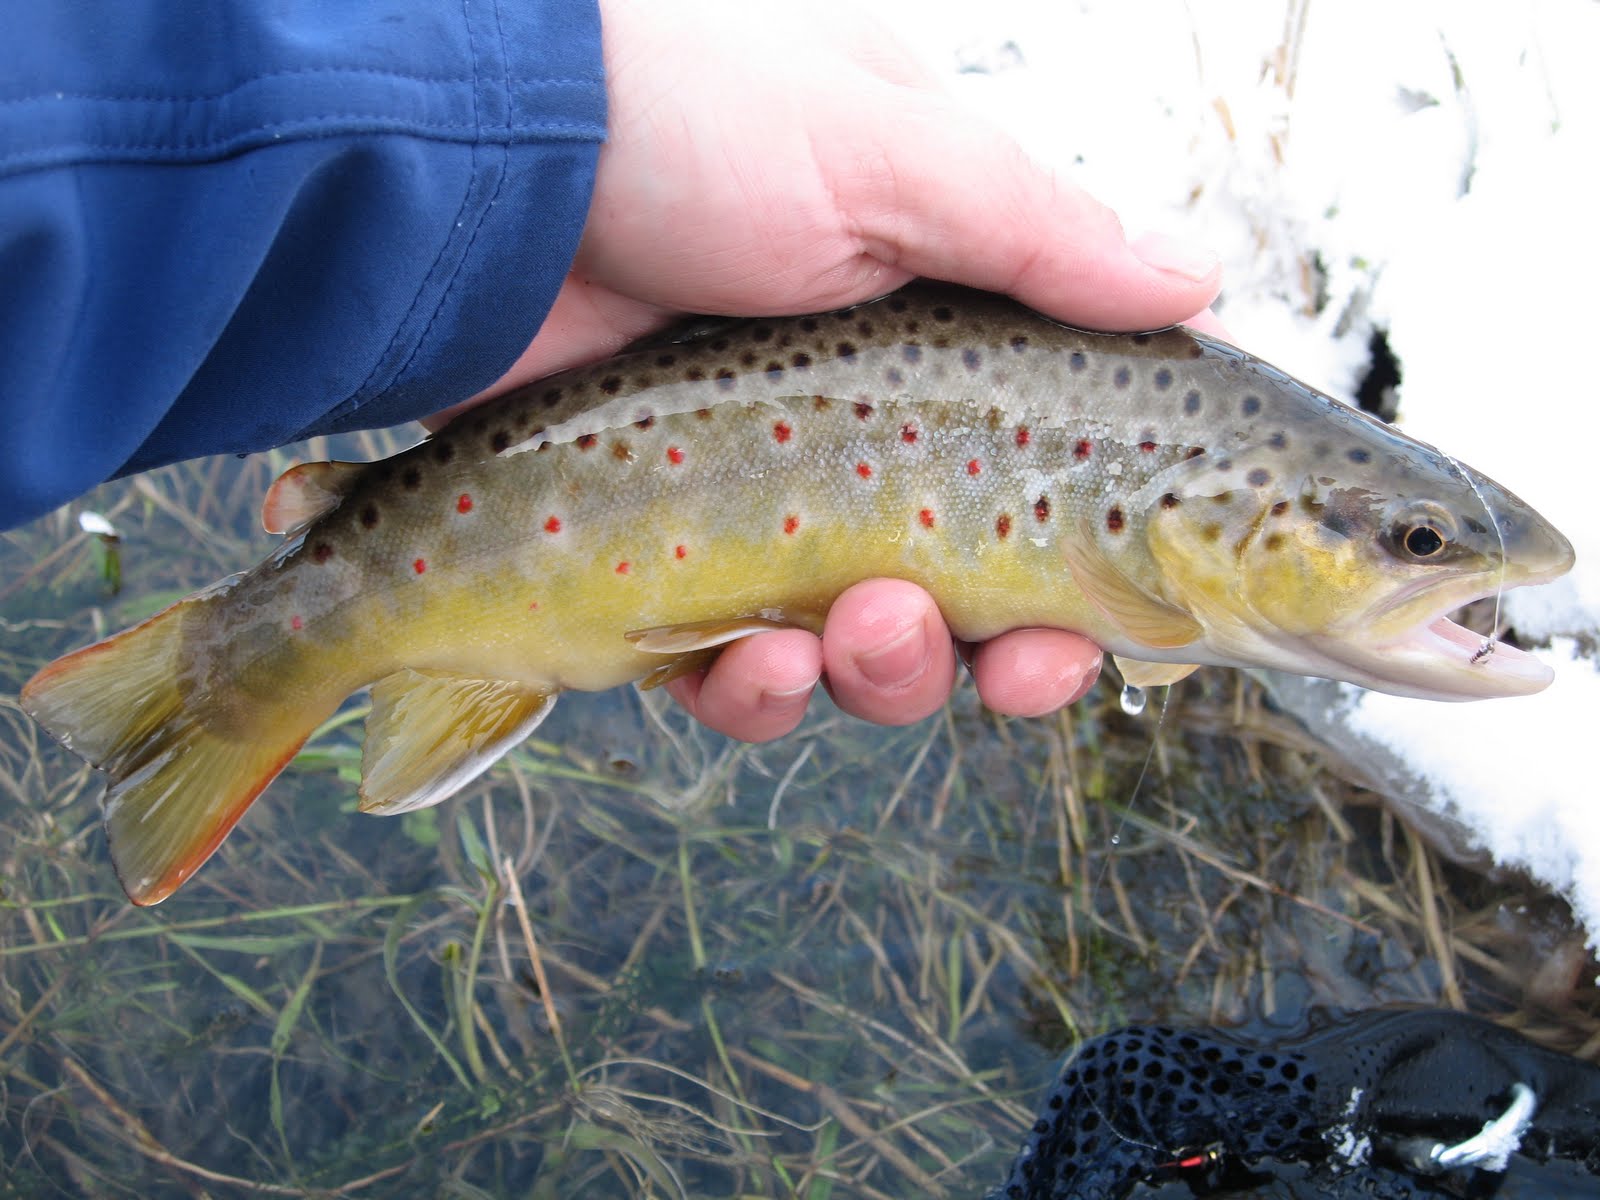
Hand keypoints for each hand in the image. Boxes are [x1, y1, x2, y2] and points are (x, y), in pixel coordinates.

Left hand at [447, 0, 1225, 739]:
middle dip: (996, 654)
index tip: (1117, 634)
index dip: (1095, 576)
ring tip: (854, 630)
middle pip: (967, 599)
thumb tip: (1196, 281)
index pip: (1050, 482)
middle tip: (1006, 659)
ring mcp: (756, 502)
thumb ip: (1043, 235)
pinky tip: (750, 665)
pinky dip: (752, 691)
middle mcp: (856, 429)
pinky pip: (729, 670)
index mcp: (937, 335)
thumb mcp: (887, 150)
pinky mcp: (655, 561)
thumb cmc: (683, 115)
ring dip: (882, 674)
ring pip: (855, 654)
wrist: (477, 170)